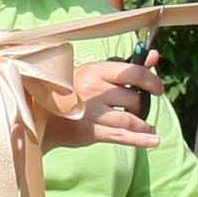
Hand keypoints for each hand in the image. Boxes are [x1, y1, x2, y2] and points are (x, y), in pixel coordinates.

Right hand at [42, 58, 162, 151]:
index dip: (151, 80)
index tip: (158, 89)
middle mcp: (93, 88)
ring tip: (148, 128)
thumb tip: (154, 55)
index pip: (132, 72)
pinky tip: (154, 140)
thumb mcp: (96, 74)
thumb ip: (126, 67)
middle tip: (139, 110)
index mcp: (95, 70)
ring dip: (143, 125)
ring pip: (129, 119)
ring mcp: (90, 111)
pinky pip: (121, 136)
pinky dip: (141, 139)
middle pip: (133, 98)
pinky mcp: (88, 131)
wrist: (39, 115)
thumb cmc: (71, 92)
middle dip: (141, 107)